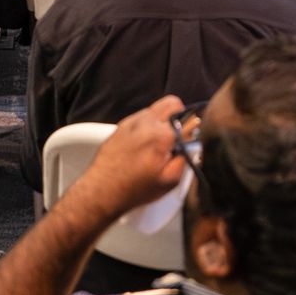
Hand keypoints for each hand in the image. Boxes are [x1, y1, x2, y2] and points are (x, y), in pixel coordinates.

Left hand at [74, 95, 188, 215]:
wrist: (102, 191)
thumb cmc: (134, 189)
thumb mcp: (170, 181)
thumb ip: (186, 158)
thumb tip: (192, 145)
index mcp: (161, 135)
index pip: (188, 120)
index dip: (193, 131)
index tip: (190, 141)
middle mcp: (145, 123)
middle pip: (172, 103)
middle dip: (179, 116)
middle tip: (178, 136)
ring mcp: (131, 122)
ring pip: (156, 108)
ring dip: (163, 120)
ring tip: (160, 143)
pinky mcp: (121, 126)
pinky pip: (141, 117)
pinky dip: (147, 125)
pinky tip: (145, 144)